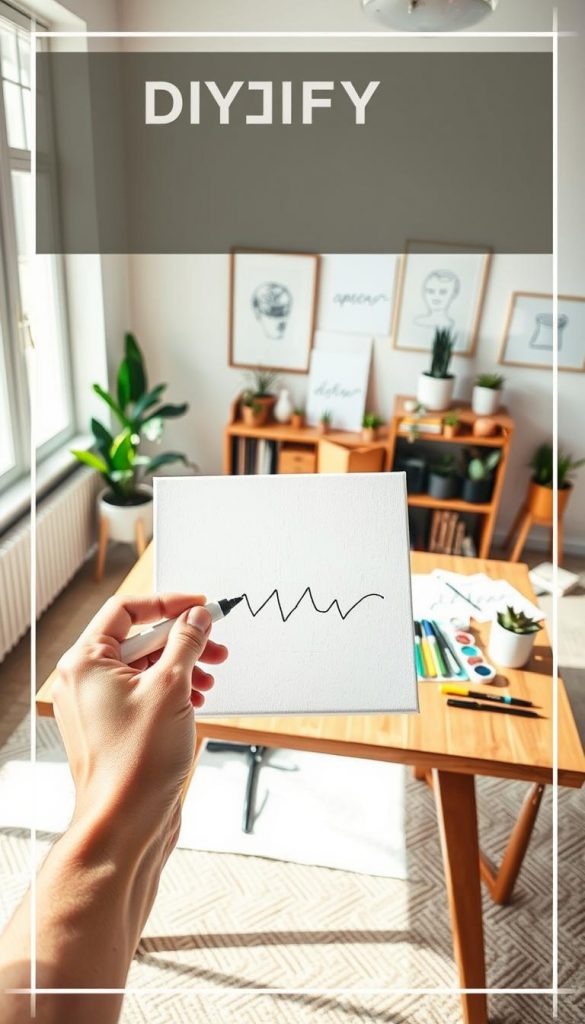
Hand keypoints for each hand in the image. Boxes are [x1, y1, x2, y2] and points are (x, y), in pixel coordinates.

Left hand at [52, 593, 227, 852]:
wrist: (125, 824)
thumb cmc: (135, 763)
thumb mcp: (170, 688)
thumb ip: (186, 644)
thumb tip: (197, 617)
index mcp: (86, 662)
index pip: (126, 609)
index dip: (167, 603)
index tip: (200, 607)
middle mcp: (86, 681)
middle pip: (139, 639)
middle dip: (183, 640)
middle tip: (215, 645)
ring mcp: (98, 706)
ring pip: (145, 667)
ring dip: (183, 666)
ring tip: (210, 678)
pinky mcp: (115, 728)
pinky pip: (145, 694)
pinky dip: (173, 690)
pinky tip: (197, 699)